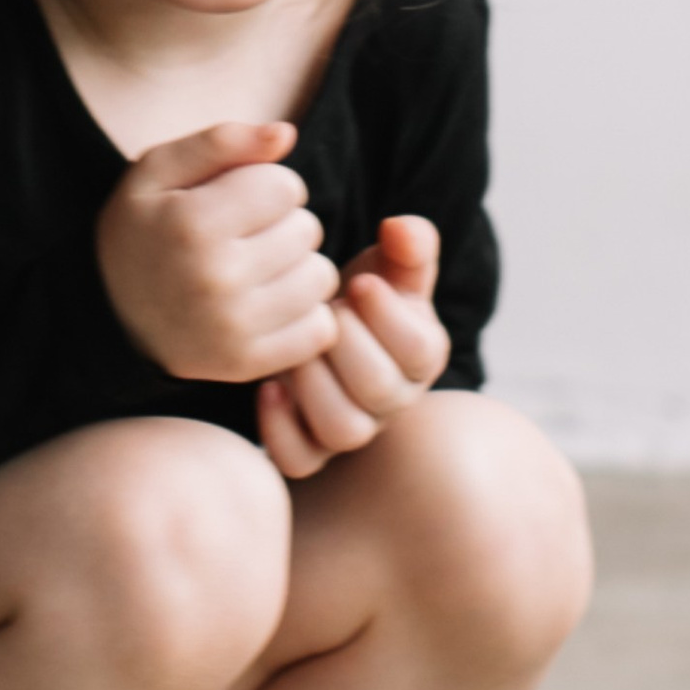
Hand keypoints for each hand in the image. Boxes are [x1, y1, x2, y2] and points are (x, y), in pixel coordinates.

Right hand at [95, 122, 339, 385]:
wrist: (107, 316)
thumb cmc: (141, 232)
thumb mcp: (157, 171)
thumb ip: (221, 141)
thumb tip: (285, 134)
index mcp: (191, 223)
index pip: (286, 186)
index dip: (267, 184)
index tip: (240, 199)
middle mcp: (215, 278)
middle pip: (307, 229)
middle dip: (284, 224)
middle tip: (247, 237)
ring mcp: (233, 328)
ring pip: (321, 277)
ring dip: (299, 268)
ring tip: (261, 269)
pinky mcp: (248, 364)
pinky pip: (320, 328)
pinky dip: (304, 313)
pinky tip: (270, 304)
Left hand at [256, 216, 449, 478]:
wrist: (311, 329)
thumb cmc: (355, 297)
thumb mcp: (385, 265)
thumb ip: (406, 245)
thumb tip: (400, 228)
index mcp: (420, 355)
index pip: (422, 351)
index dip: (389, 317)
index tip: (357, 282)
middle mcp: (392, 401)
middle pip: (381, 392)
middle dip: (347, 345)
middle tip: (322, 311)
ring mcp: (351, 429)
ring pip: (344, 429)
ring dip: (315, 383)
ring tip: (296, 346)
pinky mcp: (308, 450)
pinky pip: (299, 461)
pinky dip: (280, 428)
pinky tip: (268, 384)